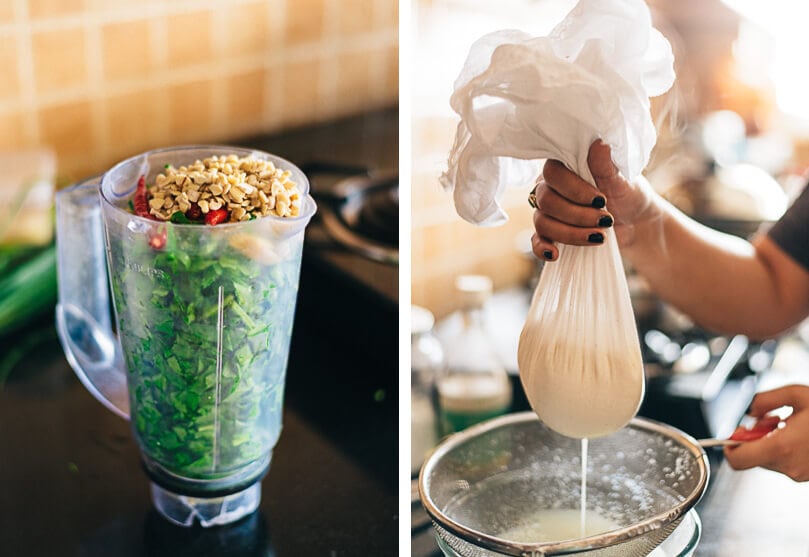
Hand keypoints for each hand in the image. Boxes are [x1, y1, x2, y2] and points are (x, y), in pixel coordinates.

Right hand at [530, 140, 656, 259]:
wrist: (635, 222)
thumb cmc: (627, 194)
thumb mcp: (621, 180)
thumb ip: (606, 165)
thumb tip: (599, 143)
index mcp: (564, 167)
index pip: (553, 174)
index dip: (573, 189)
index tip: (601, 200)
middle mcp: (550, 186)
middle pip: (546, 201)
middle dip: (577, 215)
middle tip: (606, 220)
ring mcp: (548, 211)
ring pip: (543, 222)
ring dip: (571, 233)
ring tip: (600, 236)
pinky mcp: (550, 233)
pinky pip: (536, 240)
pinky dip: (542, 248)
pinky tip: (555, 254)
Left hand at [724, 385, 808, 481]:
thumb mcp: (796, 394)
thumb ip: (765, 400)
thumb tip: (748, 412)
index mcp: (781, 447)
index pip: (738, 460)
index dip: (729, 448)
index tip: (735, 433)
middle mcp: (788, 466)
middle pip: (752, 456)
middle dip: (755, 437)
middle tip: (771, 419)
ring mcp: (799, 474)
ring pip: (768, 458)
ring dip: (771, 441)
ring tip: (790, 423)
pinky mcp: (806, 476)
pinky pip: (785, 462)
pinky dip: (785, 448)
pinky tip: (801, 435)